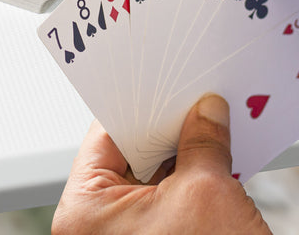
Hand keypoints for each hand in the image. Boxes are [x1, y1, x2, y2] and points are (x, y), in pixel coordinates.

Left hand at [51, 95, 270, 233]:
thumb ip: (204, 142)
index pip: (107, 133)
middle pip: (131, 151)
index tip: (161, 77)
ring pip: (154, 173)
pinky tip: (213, 149)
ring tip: (206, 117)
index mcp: (85, 212)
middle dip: (166, 124)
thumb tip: (207, 110)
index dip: (139, 101)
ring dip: (182, 147)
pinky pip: (169, 193)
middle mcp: (99, 224)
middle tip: (190, 94)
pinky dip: (190, 171)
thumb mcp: (207, 194)